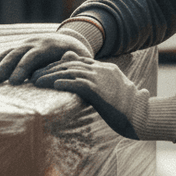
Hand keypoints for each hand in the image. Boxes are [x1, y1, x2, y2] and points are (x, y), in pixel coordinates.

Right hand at [0, 32, 93, 84]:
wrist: (71, 40)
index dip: (23, 68)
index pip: (34, 56)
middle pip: (16, 54)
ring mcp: (24, 45)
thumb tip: (68, 57)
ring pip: (7, 54)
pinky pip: (4, 55)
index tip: (15, 82)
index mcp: (49, 45)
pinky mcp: (19, 50)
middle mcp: (34, 43)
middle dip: (4, 68)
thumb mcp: (80, 56)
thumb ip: (75, 59)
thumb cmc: (77, 54)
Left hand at [31, 53, 175, 141]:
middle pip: (71, 64)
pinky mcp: (98, 90)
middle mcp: (102, 70)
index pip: (77, 61)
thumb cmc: (126, 106)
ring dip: (51, 75)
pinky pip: (77, 83)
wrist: (140, 114)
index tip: (45, 71)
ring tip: (37, 81)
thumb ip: (97, 83)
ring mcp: (101, 78)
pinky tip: (52, 86)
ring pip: (71, 72)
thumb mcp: (110, 91)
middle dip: (51, 68)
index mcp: (106, 68)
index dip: (59, 65)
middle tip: (35, 75)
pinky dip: (63, 83)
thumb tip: (86, 85)